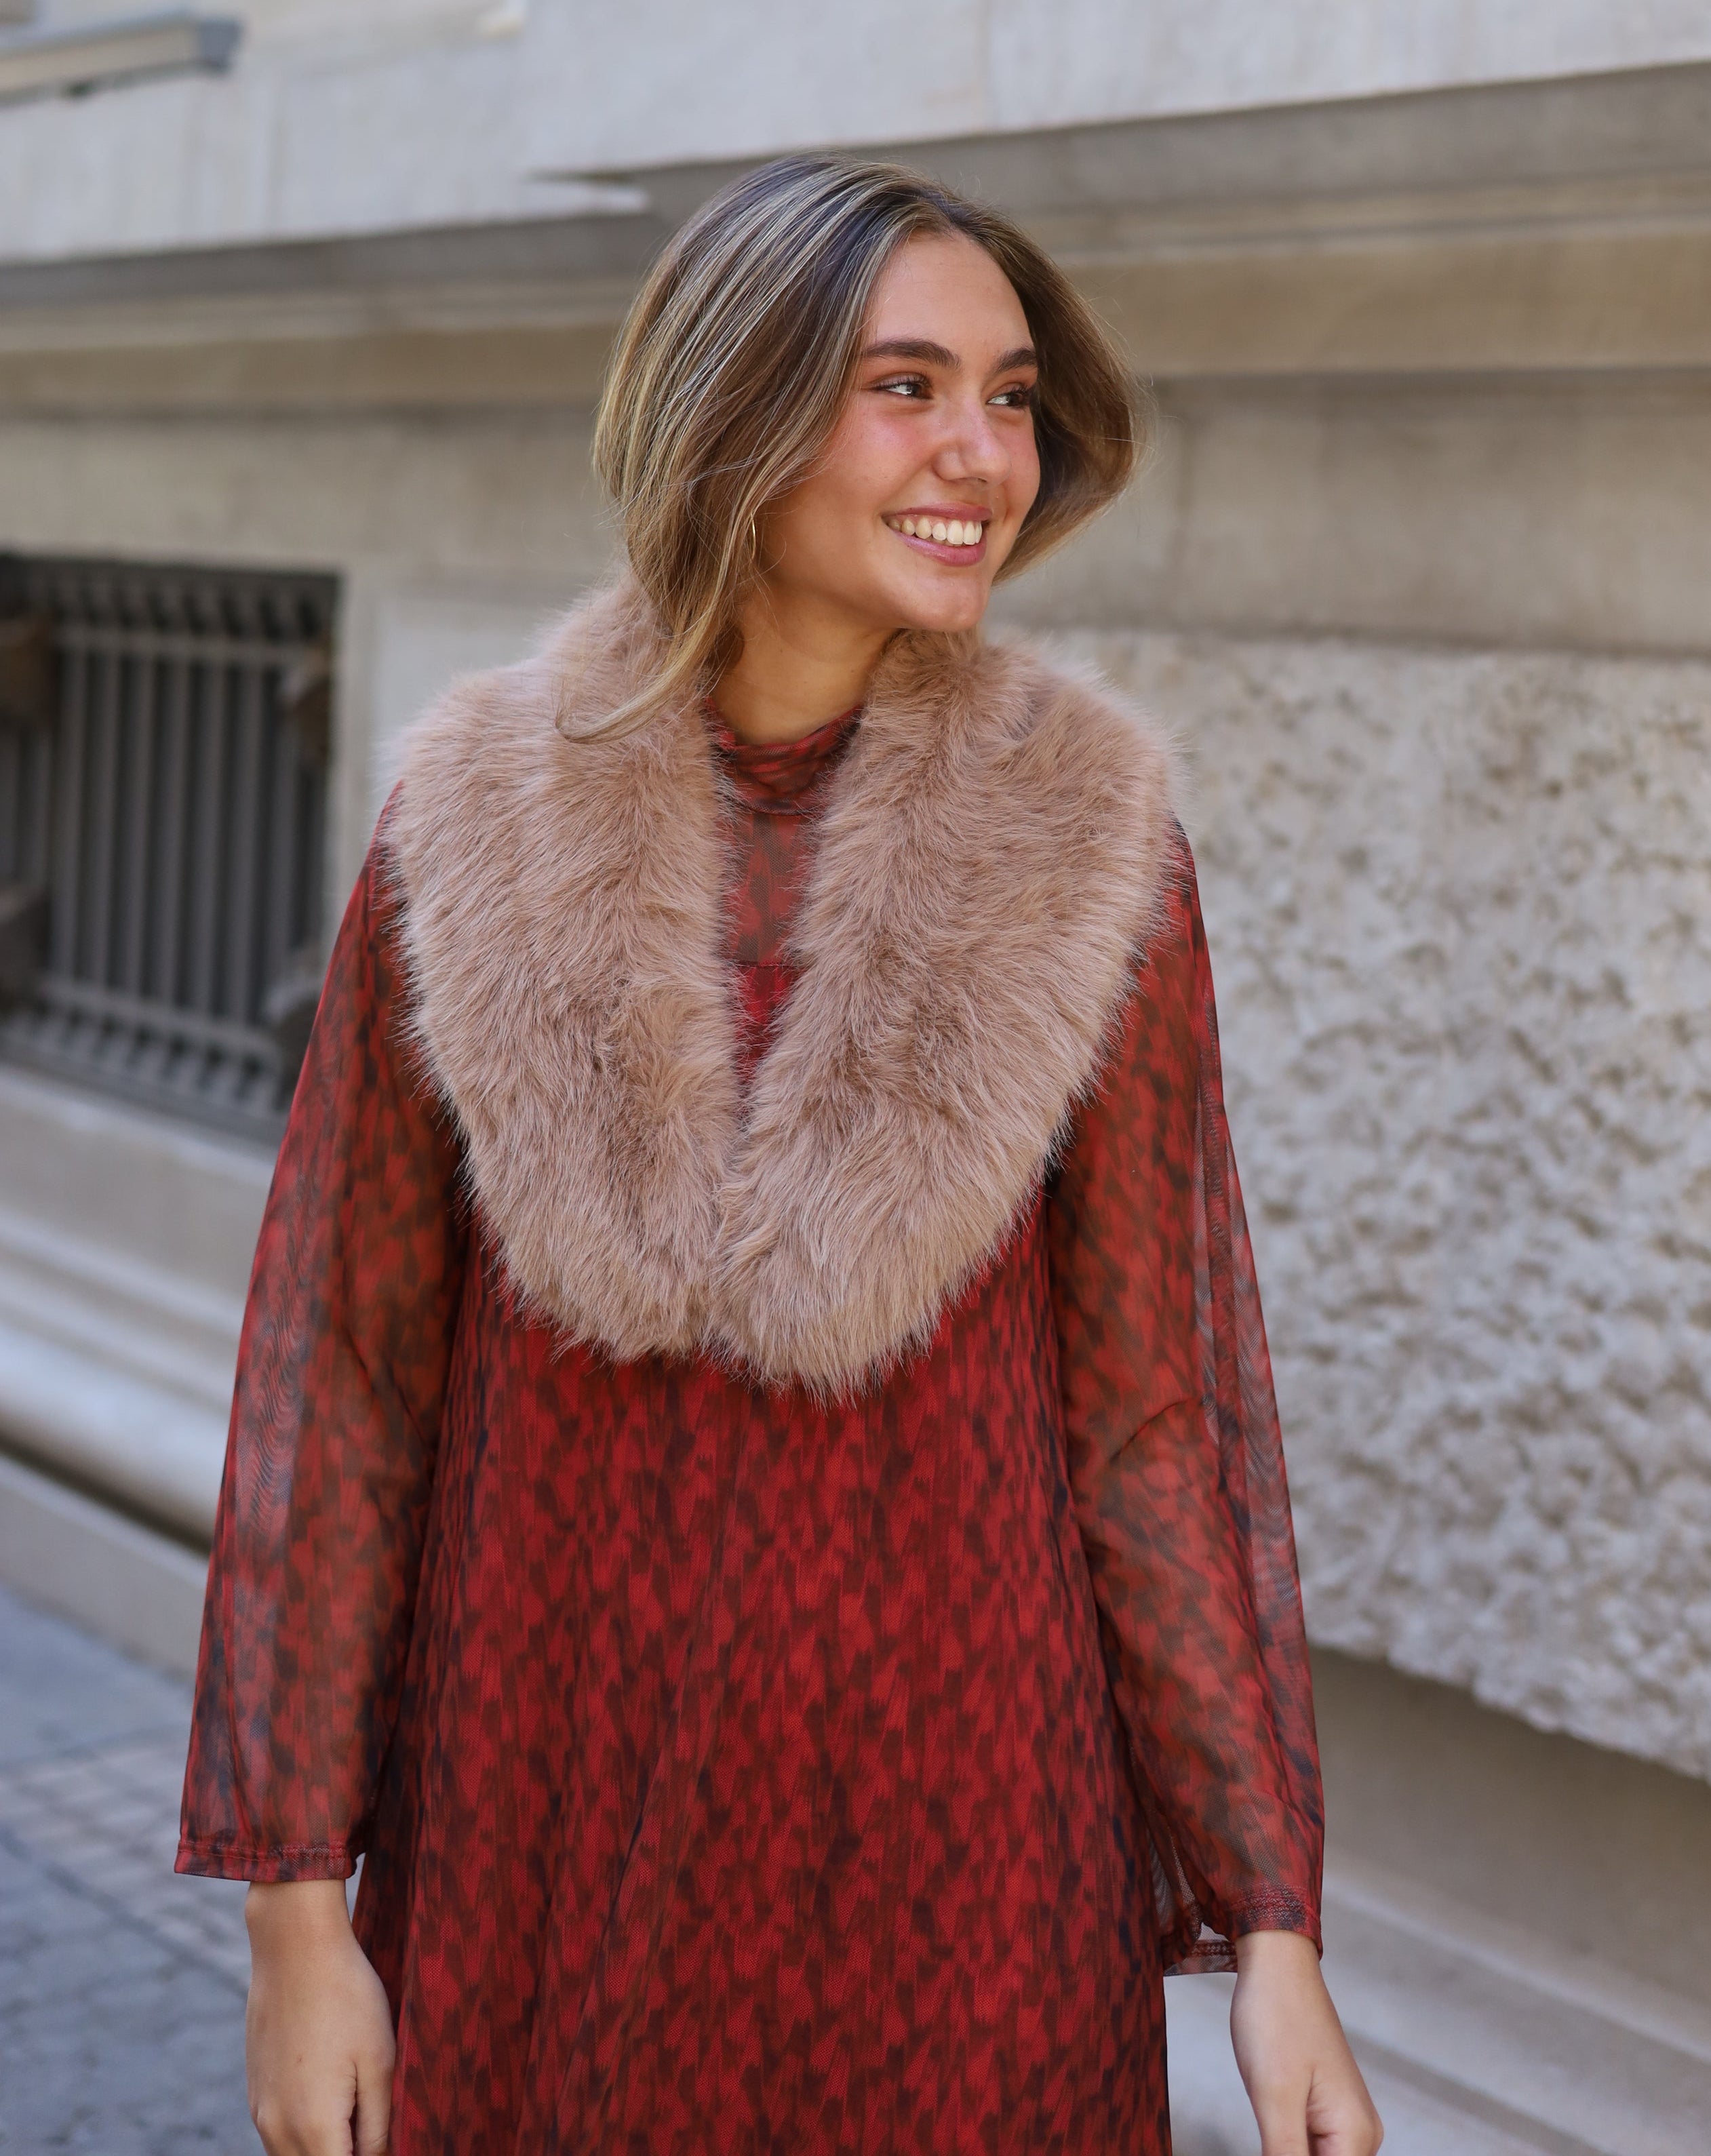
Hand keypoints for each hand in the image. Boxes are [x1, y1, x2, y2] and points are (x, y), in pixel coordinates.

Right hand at [244, 1878, 395, 2155]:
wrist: (294, 1946)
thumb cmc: (346, 1997)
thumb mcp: (380, 2061)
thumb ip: (378, 2125)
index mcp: (314, 2128)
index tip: (388, 2145)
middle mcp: (277, 2129)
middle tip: (377, 2130)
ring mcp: (261, 2111)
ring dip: (326, 2149)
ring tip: (361, 2117)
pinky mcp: (256, 2092)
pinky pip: (280, 2135)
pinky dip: (307, 2134)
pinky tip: (336, 2098)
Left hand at [1229, 1929, 1382, 2155]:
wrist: (1277, 1963)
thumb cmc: (1276, 2017)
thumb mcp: (1274, 2097)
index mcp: (1356, 2135)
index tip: (1270, 2143)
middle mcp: (1360, 2133)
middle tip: (1266, 2129)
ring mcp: (1344, 2120)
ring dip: (1284, 2152)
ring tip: (1267, 2120)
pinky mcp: (1325, 2108)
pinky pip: (1308, 2146)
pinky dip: (1285, 2148)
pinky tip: (1266, 2132)